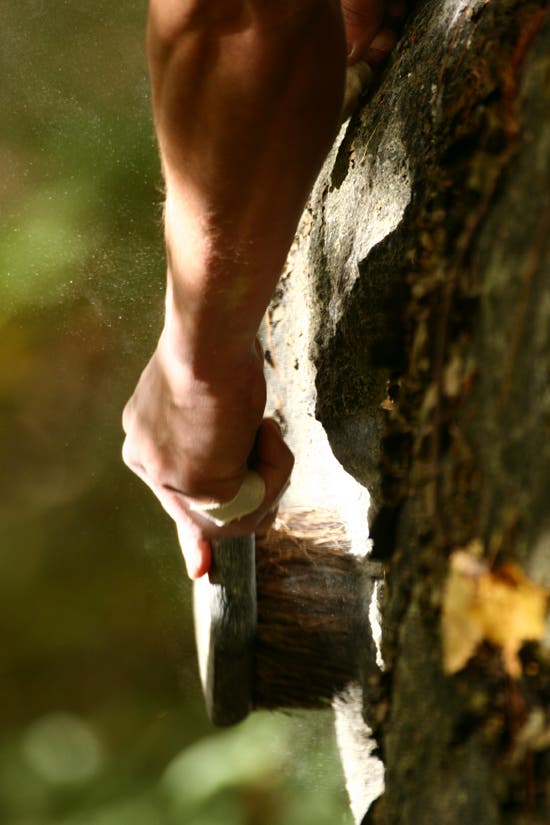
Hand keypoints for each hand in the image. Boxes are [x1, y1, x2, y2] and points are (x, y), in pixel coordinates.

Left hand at [122, 333, 293, 577]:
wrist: (208, 342)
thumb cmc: (215, 356)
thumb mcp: (211, 402)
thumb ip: (216, 444)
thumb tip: (240, 494)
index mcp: (144, 441)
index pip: (172, 494)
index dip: (193, 534)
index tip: (200, 567)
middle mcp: (146, 463)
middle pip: (207, 513)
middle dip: (253, 495)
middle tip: (269, 468)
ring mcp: (169, 481)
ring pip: (238, 511)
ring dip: (269, 473)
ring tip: (262, 428)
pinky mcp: (199, 489)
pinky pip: (256, 502)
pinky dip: (274, 468)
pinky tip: (262, 429)